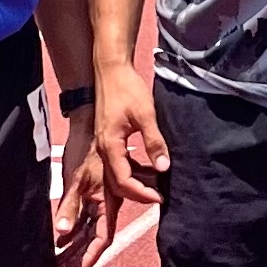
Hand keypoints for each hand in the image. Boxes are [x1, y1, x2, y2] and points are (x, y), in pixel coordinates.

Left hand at [51, 105, 115, 266]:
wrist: (92, 122)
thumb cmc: (87, 149)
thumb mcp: (77, 179)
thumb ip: (70, 206)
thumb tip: (61, 231)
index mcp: (108, 203)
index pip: (101, 238)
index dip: (90, 257)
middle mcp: (106, 204)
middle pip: (94, 238)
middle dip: (79, 256)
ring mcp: (99, 198)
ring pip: (87, 229)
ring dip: (74, 245)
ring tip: (60, 262)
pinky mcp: (91, 190)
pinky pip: (82, 216)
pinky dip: (72, 229)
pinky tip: (60, 239)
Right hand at [94, 60, 169, 207]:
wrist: (111, 69)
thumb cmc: (127, 89)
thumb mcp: (145, 114)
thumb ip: (154, 142)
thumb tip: (164, 168)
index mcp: (110, 145)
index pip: (123, 181)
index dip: (141, 193)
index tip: (159, 197)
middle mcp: (103, 149)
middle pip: (116, 183)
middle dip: (137, 194)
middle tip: (158, 196)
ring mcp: (104, 144)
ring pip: (115, 175)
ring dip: (134, 184)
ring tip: (155, 186)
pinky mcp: (108, 139)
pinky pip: (117, 164)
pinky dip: (131, 171)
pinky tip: (147, 170)